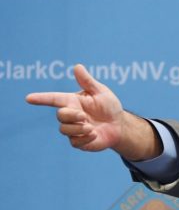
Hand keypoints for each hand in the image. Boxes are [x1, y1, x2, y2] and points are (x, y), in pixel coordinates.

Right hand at [26, 64, 159, 159]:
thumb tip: (78, 66)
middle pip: (60, 115)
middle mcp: (71, 115)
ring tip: (92, 127)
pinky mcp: (79, 141)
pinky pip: (74, 142)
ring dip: (78, 129)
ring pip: (64, 130)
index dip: (41, 98)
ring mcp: (73, 129)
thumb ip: (88, 82)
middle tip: (85, 116)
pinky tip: (95, 134)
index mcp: (73, 101)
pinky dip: (85, 139)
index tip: (29, 98)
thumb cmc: (109, 107)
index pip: (53, 99)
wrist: (119, 126)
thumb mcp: (101, 92)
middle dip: (71, 116)